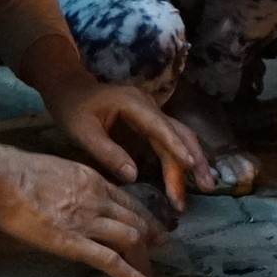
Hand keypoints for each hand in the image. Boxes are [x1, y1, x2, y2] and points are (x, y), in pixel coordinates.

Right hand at [0, 142, 164, 276]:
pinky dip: (131, 275)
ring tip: (151, 271)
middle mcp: (98, 199)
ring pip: (130, 239)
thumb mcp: (53, 172)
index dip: (141, 216)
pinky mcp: (74, 242)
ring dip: (144, 257)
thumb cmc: (14, 173)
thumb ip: (68, 187)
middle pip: (135, 219)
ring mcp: (88, 221)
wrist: (1, 177)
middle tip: (159, 248)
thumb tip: (67, 197)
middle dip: (150, 236)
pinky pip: (111, 261)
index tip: (149, 226)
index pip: (126, 201)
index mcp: (92, 180)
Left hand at [44, 74, 208, 206]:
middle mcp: (150, 107)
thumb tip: (133, 176)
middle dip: (194, 160)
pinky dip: (182, 159)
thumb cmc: (73, 109)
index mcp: (133, 104)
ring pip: (181, 137)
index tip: (191, 165)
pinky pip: (172, 141)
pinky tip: (189, 178)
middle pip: (179, 133)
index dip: (176, 146)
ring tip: (206, 187)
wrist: (69, 88)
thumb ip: (106, 153)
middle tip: (206, 187)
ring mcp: (152, 115)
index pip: (160, 127)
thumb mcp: (82, 132)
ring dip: (193, 161)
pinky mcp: (151, 125)